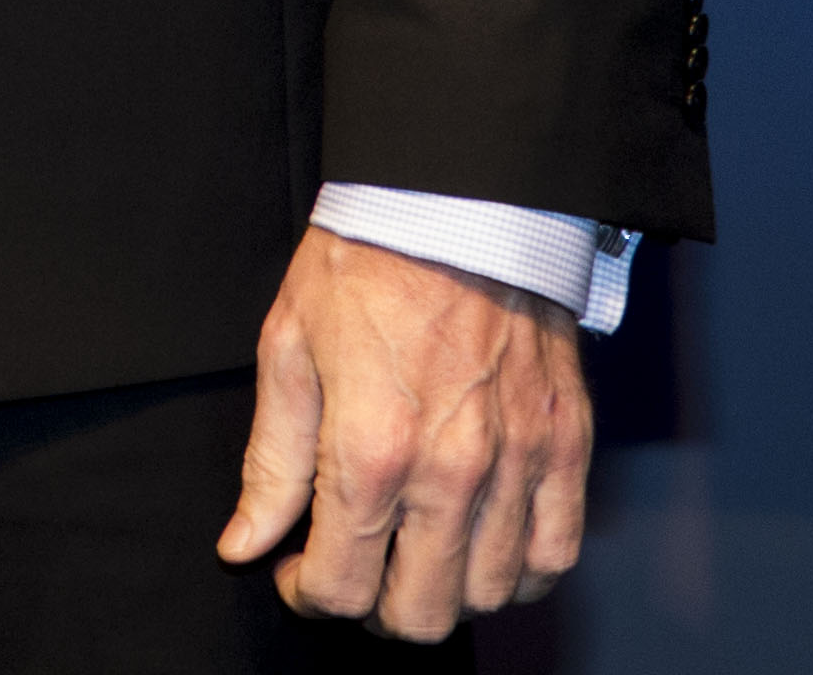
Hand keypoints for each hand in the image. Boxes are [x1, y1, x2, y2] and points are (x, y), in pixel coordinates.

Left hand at [218, 229, 588, 641]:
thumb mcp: (288, 349)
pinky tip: (484, 547)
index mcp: (370, 451)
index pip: (339, 586)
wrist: (456, 200)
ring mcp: (519, 464)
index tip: (297, 571)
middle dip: (373, 607)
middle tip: (355, 567)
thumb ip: (272, 461)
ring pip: (490, 595)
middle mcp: (451, 473)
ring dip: (445, 592)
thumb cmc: (364, 263)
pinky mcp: (567, 446)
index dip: (307, 595)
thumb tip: (245, 544)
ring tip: (415, 553)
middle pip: (419, 613)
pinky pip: (557, 554)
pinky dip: (522, 572)